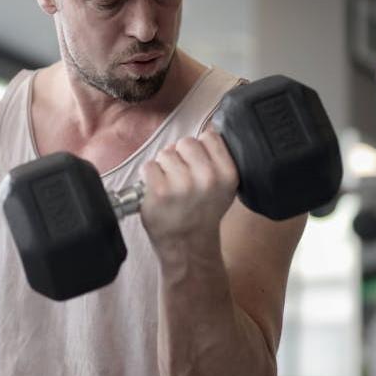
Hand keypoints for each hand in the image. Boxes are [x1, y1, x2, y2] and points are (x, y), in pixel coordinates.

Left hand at [139, 132, 238, 251]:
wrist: (188, 246)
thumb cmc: (202, 214)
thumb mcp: (224, 187)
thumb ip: (218, 159)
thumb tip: (208, 128)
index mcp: (227, 174)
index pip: (210, 136)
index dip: (200, 148)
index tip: (197, 164)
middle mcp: (208, 178)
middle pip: (186, 142)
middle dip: (180, 156)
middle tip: (181, 177)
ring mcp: (183, 185)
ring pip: (165, 153)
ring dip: (163, 167)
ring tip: (170, 187)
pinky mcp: (159, 192)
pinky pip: (149, 166)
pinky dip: (149, 177)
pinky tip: (158, 192)